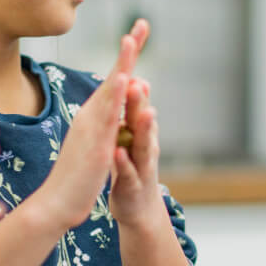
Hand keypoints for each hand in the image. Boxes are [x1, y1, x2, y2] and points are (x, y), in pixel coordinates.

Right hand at [35, 19, 147, 229]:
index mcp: (94, 116)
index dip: (128, 57)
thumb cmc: (77, 176)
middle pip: (114, 78)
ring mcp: (92, 129)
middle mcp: (91, 116)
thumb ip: (104, 126)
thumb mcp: (95, 145)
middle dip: (128, 50)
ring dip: (122, 65)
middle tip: (142, 24)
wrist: (57, 203)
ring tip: (132, 40)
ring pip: (110, 92)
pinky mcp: (95, 145)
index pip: (115, 81)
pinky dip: (116, 96)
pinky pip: (107, 117)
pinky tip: (126, 80)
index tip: (140, 32)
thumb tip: (113, 111)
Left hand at [108, 71, 161, 226]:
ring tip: (146, 113)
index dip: (134, 79)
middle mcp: (144, 143)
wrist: (138, 208)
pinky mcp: (132, 185)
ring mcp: (140, 165)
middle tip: (139, 79)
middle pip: (141, 118)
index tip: (133, 58)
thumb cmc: (132, 167)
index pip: (136, 101)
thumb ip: (131, 110)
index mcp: (137, 130)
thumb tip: (134, 80)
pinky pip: (129, 172)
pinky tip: (119, 152)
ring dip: (145, 129)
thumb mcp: (130, 136)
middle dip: (141, 99)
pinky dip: (124, 162)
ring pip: (143, 144)